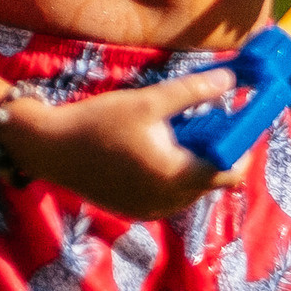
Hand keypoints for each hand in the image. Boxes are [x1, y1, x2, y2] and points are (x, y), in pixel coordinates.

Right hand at [4, 70, 241, 219]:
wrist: (50, 148)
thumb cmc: (98, 123)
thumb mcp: (147, 101)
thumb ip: (192, 92)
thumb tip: (230, 79)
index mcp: (177, 177)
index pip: (232, 173)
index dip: (240, 148)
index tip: (236, 124)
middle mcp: (170, 201)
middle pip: (211, 180)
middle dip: (213, 151)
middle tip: (201, 121)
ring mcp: (152, 210)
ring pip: (190, 188)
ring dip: (192, 163)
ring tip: (172, 133)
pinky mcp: (136, 210)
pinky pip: (169, 194)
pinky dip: (171, 174)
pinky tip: (151, 150)